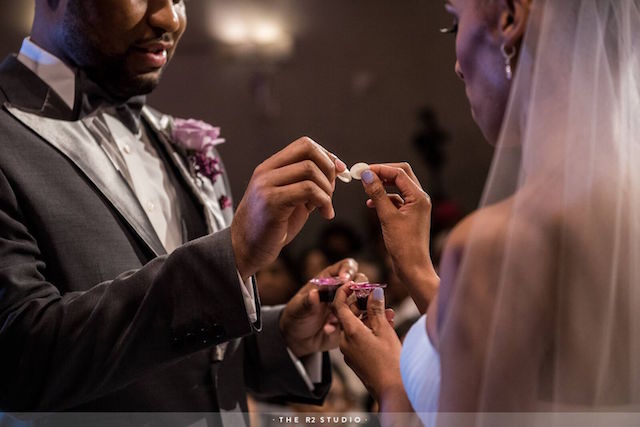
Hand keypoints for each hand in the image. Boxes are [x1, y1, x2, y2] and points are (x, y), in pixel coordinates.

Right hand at [231, 137, 346, 279]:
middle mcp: (266, 172)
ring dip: (327, 190)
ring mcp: (267, 185)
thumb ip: (308, 183)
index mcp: (270, 167)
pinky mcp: (272, 202)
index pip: (304, 144)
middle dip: (329, 170)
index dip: (327, 155)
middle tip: (331, 191)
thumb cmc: (272, 226)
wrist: (245, 248)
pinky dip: (324, 201)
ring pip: (310, 170)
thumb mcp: (291, 198)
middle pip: (309, 151)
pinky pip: (308, 190)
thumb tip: (336, 169)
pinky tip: (325, 214)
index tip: (339, 171)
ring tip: (325, 207)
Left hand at [279, 258, 363, 357]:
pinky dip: (353, 323)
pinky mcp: (352, 321)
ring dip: (355, 308)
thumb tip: (313, 294)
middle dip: (359, 288)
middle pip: (361, 280)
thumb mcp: (298, 309)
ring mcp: (349, 305)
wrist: (299, 339)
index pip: (346, 266)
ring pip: (364, 300)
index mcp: (329, 279)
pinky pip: (361, 319)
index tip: (345, 280)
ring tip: (338, 319)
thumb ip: (307, 302)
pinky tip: (335, 329)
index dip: (348, 270)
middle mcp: (342, 289)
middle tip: (350, 300)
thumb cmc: (296, 317)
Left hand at [332, 283, 410, 411]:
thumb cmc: (390, 361)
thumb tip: (373, 291)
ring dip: (369, 317)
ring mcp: (349, 352)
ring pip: (356, 327)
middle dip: (362, 304)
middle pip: (348, 316)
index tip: (353, 283)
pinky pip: (359, 339)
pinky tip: (386, 327)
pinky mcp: (355, 360)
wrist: (393, 390)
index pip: (339, 305)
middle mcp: (345, 342)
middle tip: (375, 296)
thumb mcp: (384, 330)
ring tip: (388, 313)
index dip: (344, 291)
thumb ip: (376, 309)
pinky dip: (369, 330)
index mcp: (350, 332)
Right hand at [361, 163, 438, 312]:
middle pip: (401, 175)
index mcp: (419, 197)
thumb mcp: (387, 217)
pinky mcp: (410, 215)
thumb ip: (377, 194)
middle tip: (365, 175)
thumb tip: (367, 175)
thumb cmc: (404, 245)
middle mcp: (420, 198)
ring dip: (382, 185)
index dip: (380, 169)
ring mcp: (416, 207)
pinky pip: (396, 200)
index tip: (362, 171)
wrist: (413, 267)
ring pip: (398, 187)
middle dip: (383, 173)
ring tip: (366, 189)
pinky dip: (384, 198)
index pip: (399, 173)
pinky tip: (371, 204)